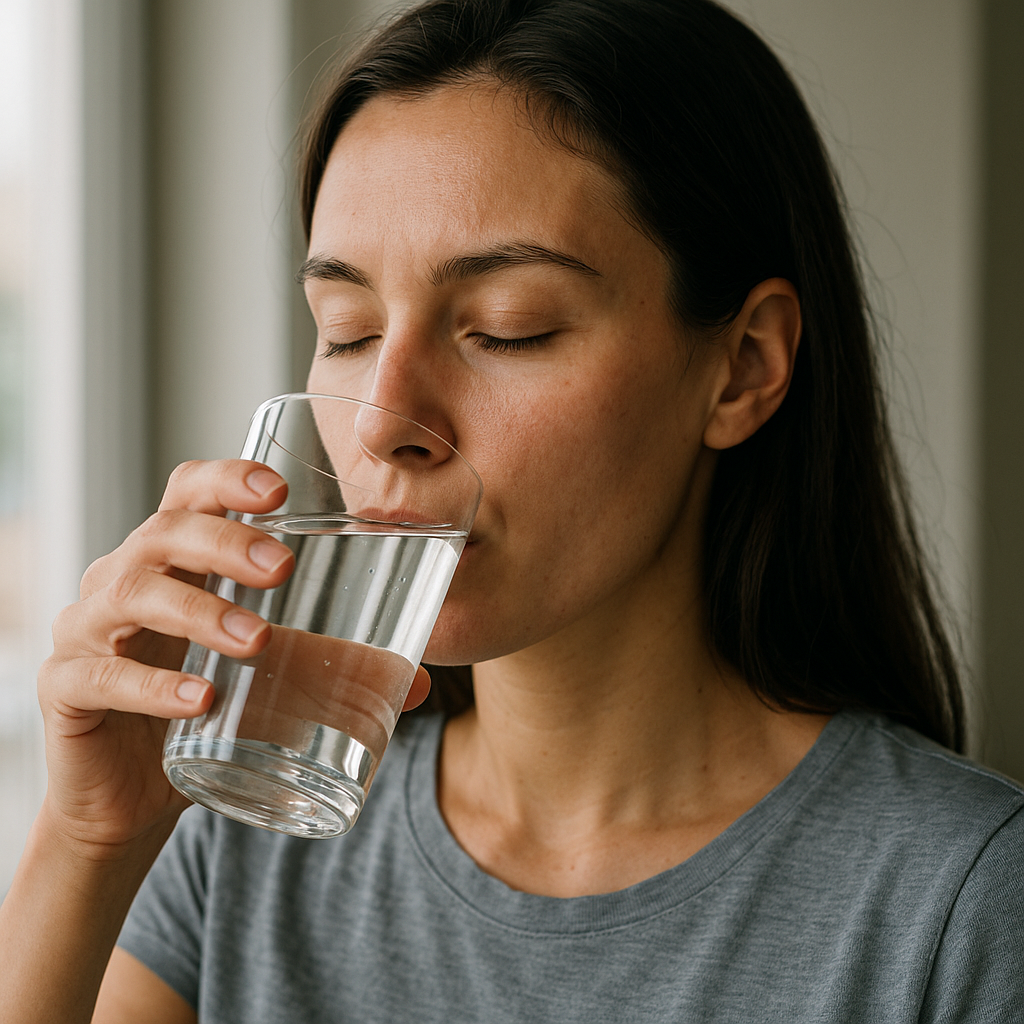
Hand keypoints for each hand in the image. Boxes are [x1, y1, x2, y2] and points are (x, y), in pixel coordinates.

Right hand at [36, 460, 294, 852]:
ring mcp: (86, 630)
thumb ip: (332, 666)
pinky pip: (100, 674)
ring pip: (131, 593)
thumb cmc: (202, 710)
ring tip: (256, 640)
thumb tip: (419, 680)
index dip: (226, 478)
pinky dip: (152, 685)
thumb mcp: (271, 677)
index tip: (279, 491)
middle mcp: (123, 580)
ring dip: (199, 610)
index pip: (187, 493)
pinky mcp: (66, 688)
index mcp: (174, 561)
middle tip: (285, 570)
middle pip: (164, 532)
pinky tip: (199, 700)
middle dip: (227, 542)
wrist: (131, 795)